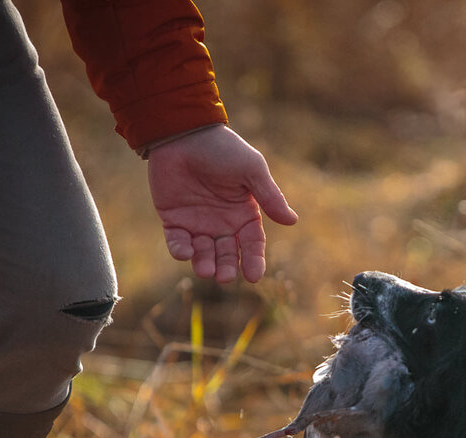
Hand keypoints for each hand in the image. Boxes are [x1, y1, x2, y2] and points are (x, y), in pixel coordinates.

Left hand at [147, 124, 297, 283]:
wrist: (183, 132)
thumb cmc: (222, 148)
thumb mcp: (251, 170)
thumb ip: (270, 196)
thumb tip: (292, 221)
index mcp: (244, 213)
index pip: (252, 244)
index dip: (254, 261)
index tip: (253, 276)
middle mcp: (223, 223)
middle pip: (228, 254)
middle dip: (227, 267)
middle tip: (224, 277)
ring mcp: (197, 223)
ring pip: (203, 253)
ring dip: (204, 264)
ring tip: (205, 270)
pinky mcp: (173, 219)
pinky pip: (177, 241)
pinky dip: (180, 249)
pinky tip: (184, 252)